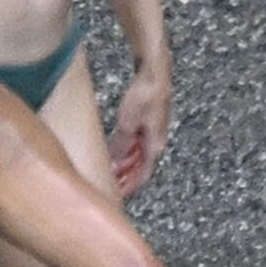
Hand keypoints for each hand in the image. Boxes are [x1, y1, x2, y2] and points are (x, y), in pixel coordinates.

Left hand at [108, 60, 171, 196]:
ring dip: (125, 165)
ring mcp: (153, 130)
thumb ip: (121, 144)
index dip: (130, 187)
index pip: (144, 175)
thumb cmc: (146, 93)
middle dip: (125, 178)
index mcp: (155, 144)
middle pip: (141, 167)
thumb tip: (115, 162)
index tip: (117, 195)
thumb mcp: (128, 122)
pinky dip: (126, 150)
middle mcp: (156, 140)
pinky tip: (116, 150)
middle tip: (109, 186)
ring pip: (138, 155)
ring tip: (110, 171)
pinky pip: (136, 142)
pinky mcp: (147, 120)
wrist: (155, 71)